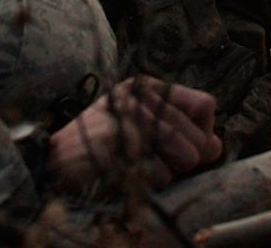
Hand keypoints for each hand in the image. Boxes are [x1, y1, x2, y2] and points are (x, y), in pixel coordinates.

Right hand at [45, 76, 222, 190]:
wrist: (54, 161)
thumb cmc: (103, 147)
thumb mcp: (142, 129)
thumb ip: (181, 132)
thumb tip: (216, 145)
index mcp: (146, 87)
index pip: (205, 105)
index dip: (203, 132)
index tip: (187, 147)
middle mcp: (140, 96)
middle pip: (199, 136)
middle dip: (185, 160)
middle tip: (152, 160)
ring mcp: (129, 117)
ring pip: (186, 156)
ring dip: (167, 172)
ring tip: (138, 165)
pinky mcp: (121, 143)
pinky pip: (162, 175)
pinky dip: (148, 183)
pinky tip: (125, 173)